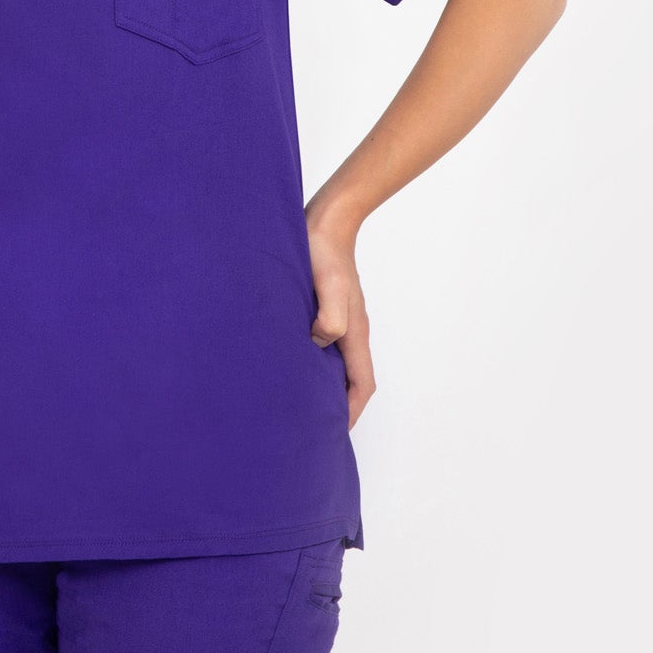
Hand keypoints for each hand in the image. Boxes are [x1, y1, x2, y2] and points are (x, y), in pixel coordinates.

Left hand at [306, 219, 376, 431]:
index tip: (337, 431)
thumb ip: (330, 319)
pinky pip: (324, 342)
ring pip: (336, 361)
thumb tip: (319, 344)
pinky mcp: (324, 306)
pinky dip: (313, 359)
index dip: (352, 409)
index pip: (361, 382)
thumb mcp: (329, 286)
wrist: (325, 221)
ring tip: (301, 400)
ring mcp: (339, 317)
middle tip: (314, 423)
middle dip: (339, 403)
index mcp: (355, 330)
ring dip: (325, 383)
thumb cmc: (324, 252)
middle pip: (351, 377)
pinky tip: (290, 359)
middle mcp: (350, 328)